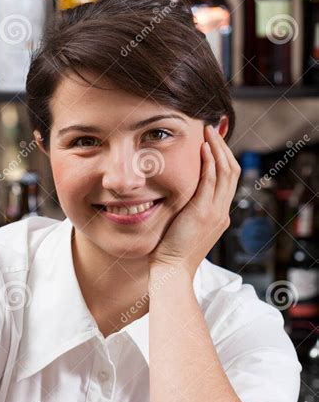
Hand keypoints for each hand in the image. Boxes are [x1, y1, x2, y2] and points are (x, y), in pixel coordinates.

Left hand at [148, 124, 240, 279]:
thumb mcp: (184, 228)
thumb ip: (186, 211)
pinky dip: (209, 162)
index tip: (212, 142)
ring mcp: (215, 212)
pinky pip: (210, 181)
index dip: (223, 158)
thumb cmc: (170, 253)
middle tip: (212, 130)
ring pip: (225, 172)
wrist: (172, 271)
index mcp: (218, 216)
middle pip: (232, 171)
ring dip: (217, 149)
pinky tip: (203, 149)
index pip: (227, 180)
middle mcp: (221, 212)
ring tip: (208, 132)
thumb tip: (178, 198)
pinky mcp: (204, 213)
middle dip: (223, 147)